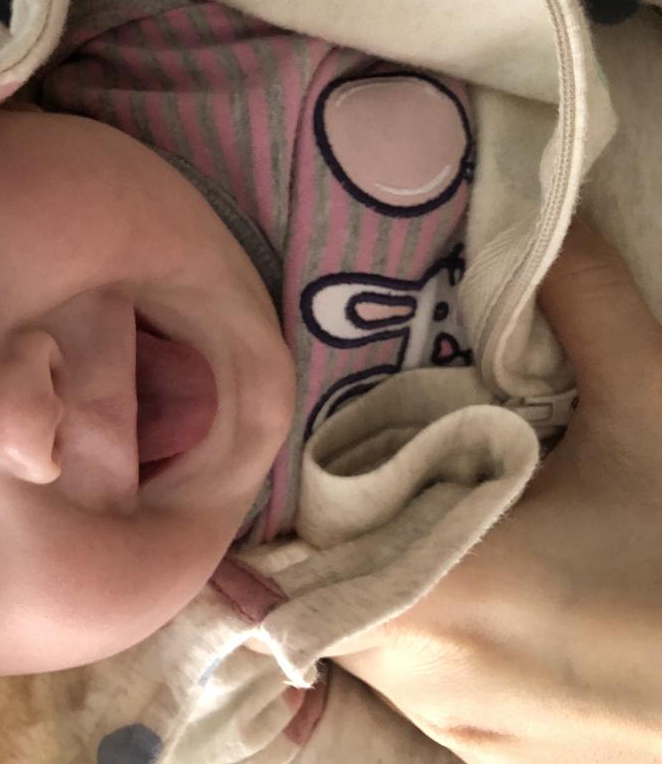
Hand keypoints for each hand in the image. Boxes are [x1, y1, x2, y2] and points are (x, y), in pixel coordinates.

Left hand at [330, 215, 661, 761]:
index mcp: (435, 591)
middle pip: (320, 579)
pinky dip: (415, 633)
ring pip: (355, 632)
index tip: (324, 437)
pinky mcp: (478, 758)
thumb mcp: (652, 410)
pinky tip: (473, 589)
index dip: (299, 484)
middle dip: (341, 520)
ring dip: (374, 575)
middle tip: (387, 464)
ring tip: (435, 520)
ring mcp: (447, 727)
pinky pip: (405, 682)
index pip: (294, 537)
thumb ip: (585, 303)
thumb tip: (546, 210)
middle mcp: (419, 675)